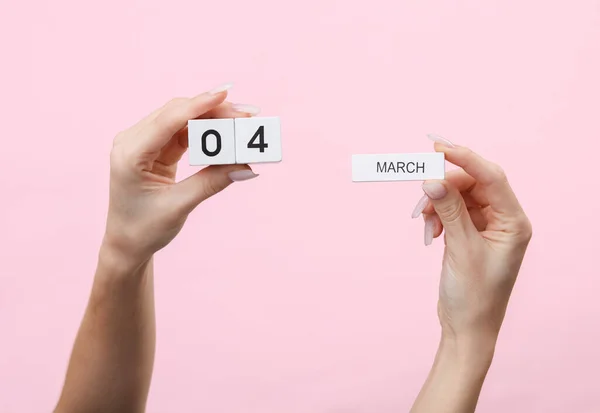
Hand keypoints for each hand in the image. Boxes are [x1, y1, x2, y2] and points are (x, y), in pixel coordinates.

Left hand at [102, 83, 258, 268]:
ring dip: (213, 119)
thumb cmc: (144, 229)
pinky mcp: (157, 149)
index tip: (225, 94)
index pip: (168, 120)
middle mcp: (133, 142)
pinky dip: (207, 132)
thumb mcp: (179, 206)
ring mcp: (144, 143)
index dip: (198, 105)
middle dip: (213, 111)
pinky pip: (185, 132)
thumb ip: (211, 182)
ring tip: (243, 122)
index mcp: (130, 154)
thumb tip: (245, 166)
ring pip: (183, 120)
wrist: (127, 244)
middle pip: (178, 114)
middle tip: (248, 115)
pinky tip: (227, 133)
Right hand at [412, 135, 532, 345]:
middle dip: (445, 185)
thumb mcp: (461, 249)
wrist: (466, 328)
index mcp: (514, 223)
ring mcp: (486, 227)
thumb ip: (448, 211)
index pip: (491, 177)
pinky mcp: (470, 234)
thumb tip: (431, 180)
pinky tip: (430, 230)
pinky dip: (438, 215)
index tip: (438, 148)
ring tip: (425, 220)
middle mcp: (503, 221)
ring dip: (438, 202)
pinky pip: (452, 210)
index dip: (465, 158)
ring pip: (459, 196)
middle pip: (473, 184)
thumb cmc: (473, 296)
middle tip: (421, 189)